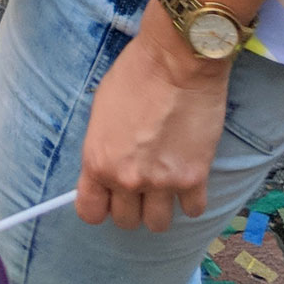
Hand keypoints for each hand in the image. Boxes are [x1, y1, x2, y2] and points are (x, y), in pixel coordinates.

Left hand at [76, 11, 230, 232]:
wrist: (177, 59)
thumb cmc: (136, 73)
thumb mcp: (101, 108)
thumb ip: (102, 146)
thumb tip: (107, 166)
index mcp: (98, 161)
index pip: (89, 212)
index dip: (99, 205)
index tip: (108, 196)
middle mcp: (127, 179)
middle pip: (126, 221)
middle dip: (131, 206)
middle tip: (141, 184)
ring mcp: (162, 182)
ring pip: (158, 224)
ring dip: (161, 207)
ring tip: (165, 183)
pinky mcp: (194, 178)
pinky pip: (193, 210)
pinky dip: (191, 199)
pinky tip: (189, 178)